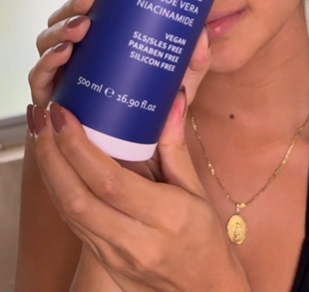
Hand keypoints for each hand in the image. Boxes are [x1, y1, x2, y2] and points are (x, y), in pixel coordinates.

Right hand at [29, 0, 211, 181]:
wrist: (137, 157)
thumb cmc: (154, 110)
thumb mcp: (180, 81)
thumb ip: (194, 61)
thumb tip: (201, 36)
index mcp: (103, 39)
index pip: (87, 7)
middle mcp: (79, 52)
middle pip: (64, 19)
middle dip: (73, 4)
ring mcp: (64, 75)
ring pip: (48, 42)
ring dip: (60, 30)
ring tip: (82, 28)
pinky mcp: (54, 100)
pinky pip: (40, 79)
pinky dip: (46, 64)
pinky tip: (63, 56)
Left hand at [30, 96, 249, 291]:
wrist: (203, 291)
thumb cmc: (205, 239)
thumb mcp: (197, 191)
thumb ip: (176, 146)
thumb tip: (174, 99)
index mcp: (165, 217)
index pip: (109, 181)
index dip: (80, 147)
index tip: (65, 115)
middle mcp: (134, 241)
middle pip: (78, 197)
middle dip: (53, 153)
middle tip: (44, 116)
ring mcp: (113, 256)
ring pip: (68, 212)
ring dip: (49, 169)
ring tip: (42, 132)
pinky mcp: (100, 262)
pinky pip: (72, 223)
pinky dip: (58, 189)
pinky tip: (53, 163)